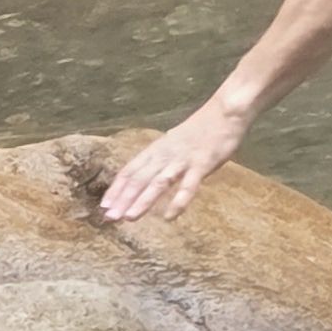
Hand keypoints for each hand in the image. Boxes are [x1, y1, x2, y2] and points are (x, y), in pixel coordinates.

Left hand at [101, 95, 249, 222]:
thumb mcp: (175, 141)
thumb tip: (148, 173)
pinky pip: (189, 185)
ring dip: (143, 200)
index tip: (105, 206)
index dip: (117, 188)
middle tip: (110, 218)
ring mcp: (184, 159)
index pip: (130, 170)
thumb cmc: (203, 127)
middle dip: (124, 199)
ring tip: (130, 217)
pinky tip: (170, 217)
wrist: (226, 111)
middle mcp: (166, 155)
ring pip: (159, 182)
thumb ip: (162, 157)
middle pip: (140, 178)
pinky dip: (178, 201)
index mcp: (157, 149)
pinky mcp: (203, 164)